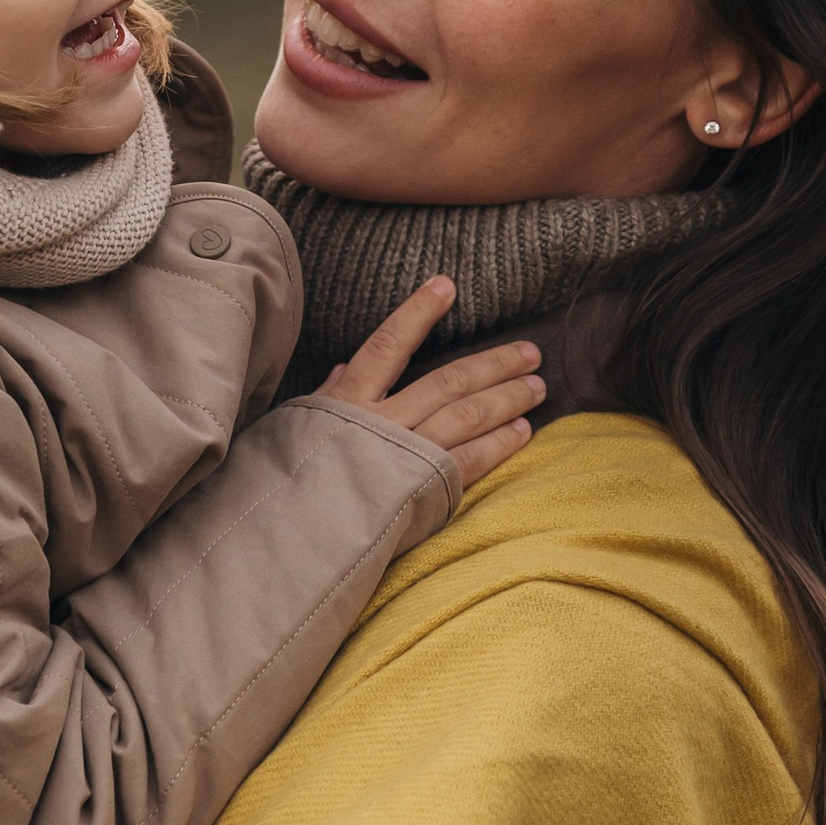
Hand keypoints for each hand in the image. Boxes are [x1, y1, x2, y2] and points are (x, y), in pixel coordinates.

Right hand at [312, 277, 542, 486]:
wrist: (293, 538)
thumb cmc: (289, 482)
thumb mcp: (298, 429)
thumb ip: (328, 397)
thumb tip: (343, 368)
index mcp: (348, 401)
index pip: (387, 345)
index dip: (418, 313)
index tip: (446, 287)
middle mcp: (383, 422)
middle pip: (449, 382)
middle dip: (494, 364)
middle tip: (530, 352)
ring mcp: (407, 455)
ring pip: (469, 415)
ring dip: (507, 398)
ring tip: (536, 386)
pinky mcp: (424, 489)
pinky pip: (471, 460)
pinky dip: (500, 443)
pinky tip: (523, 430)